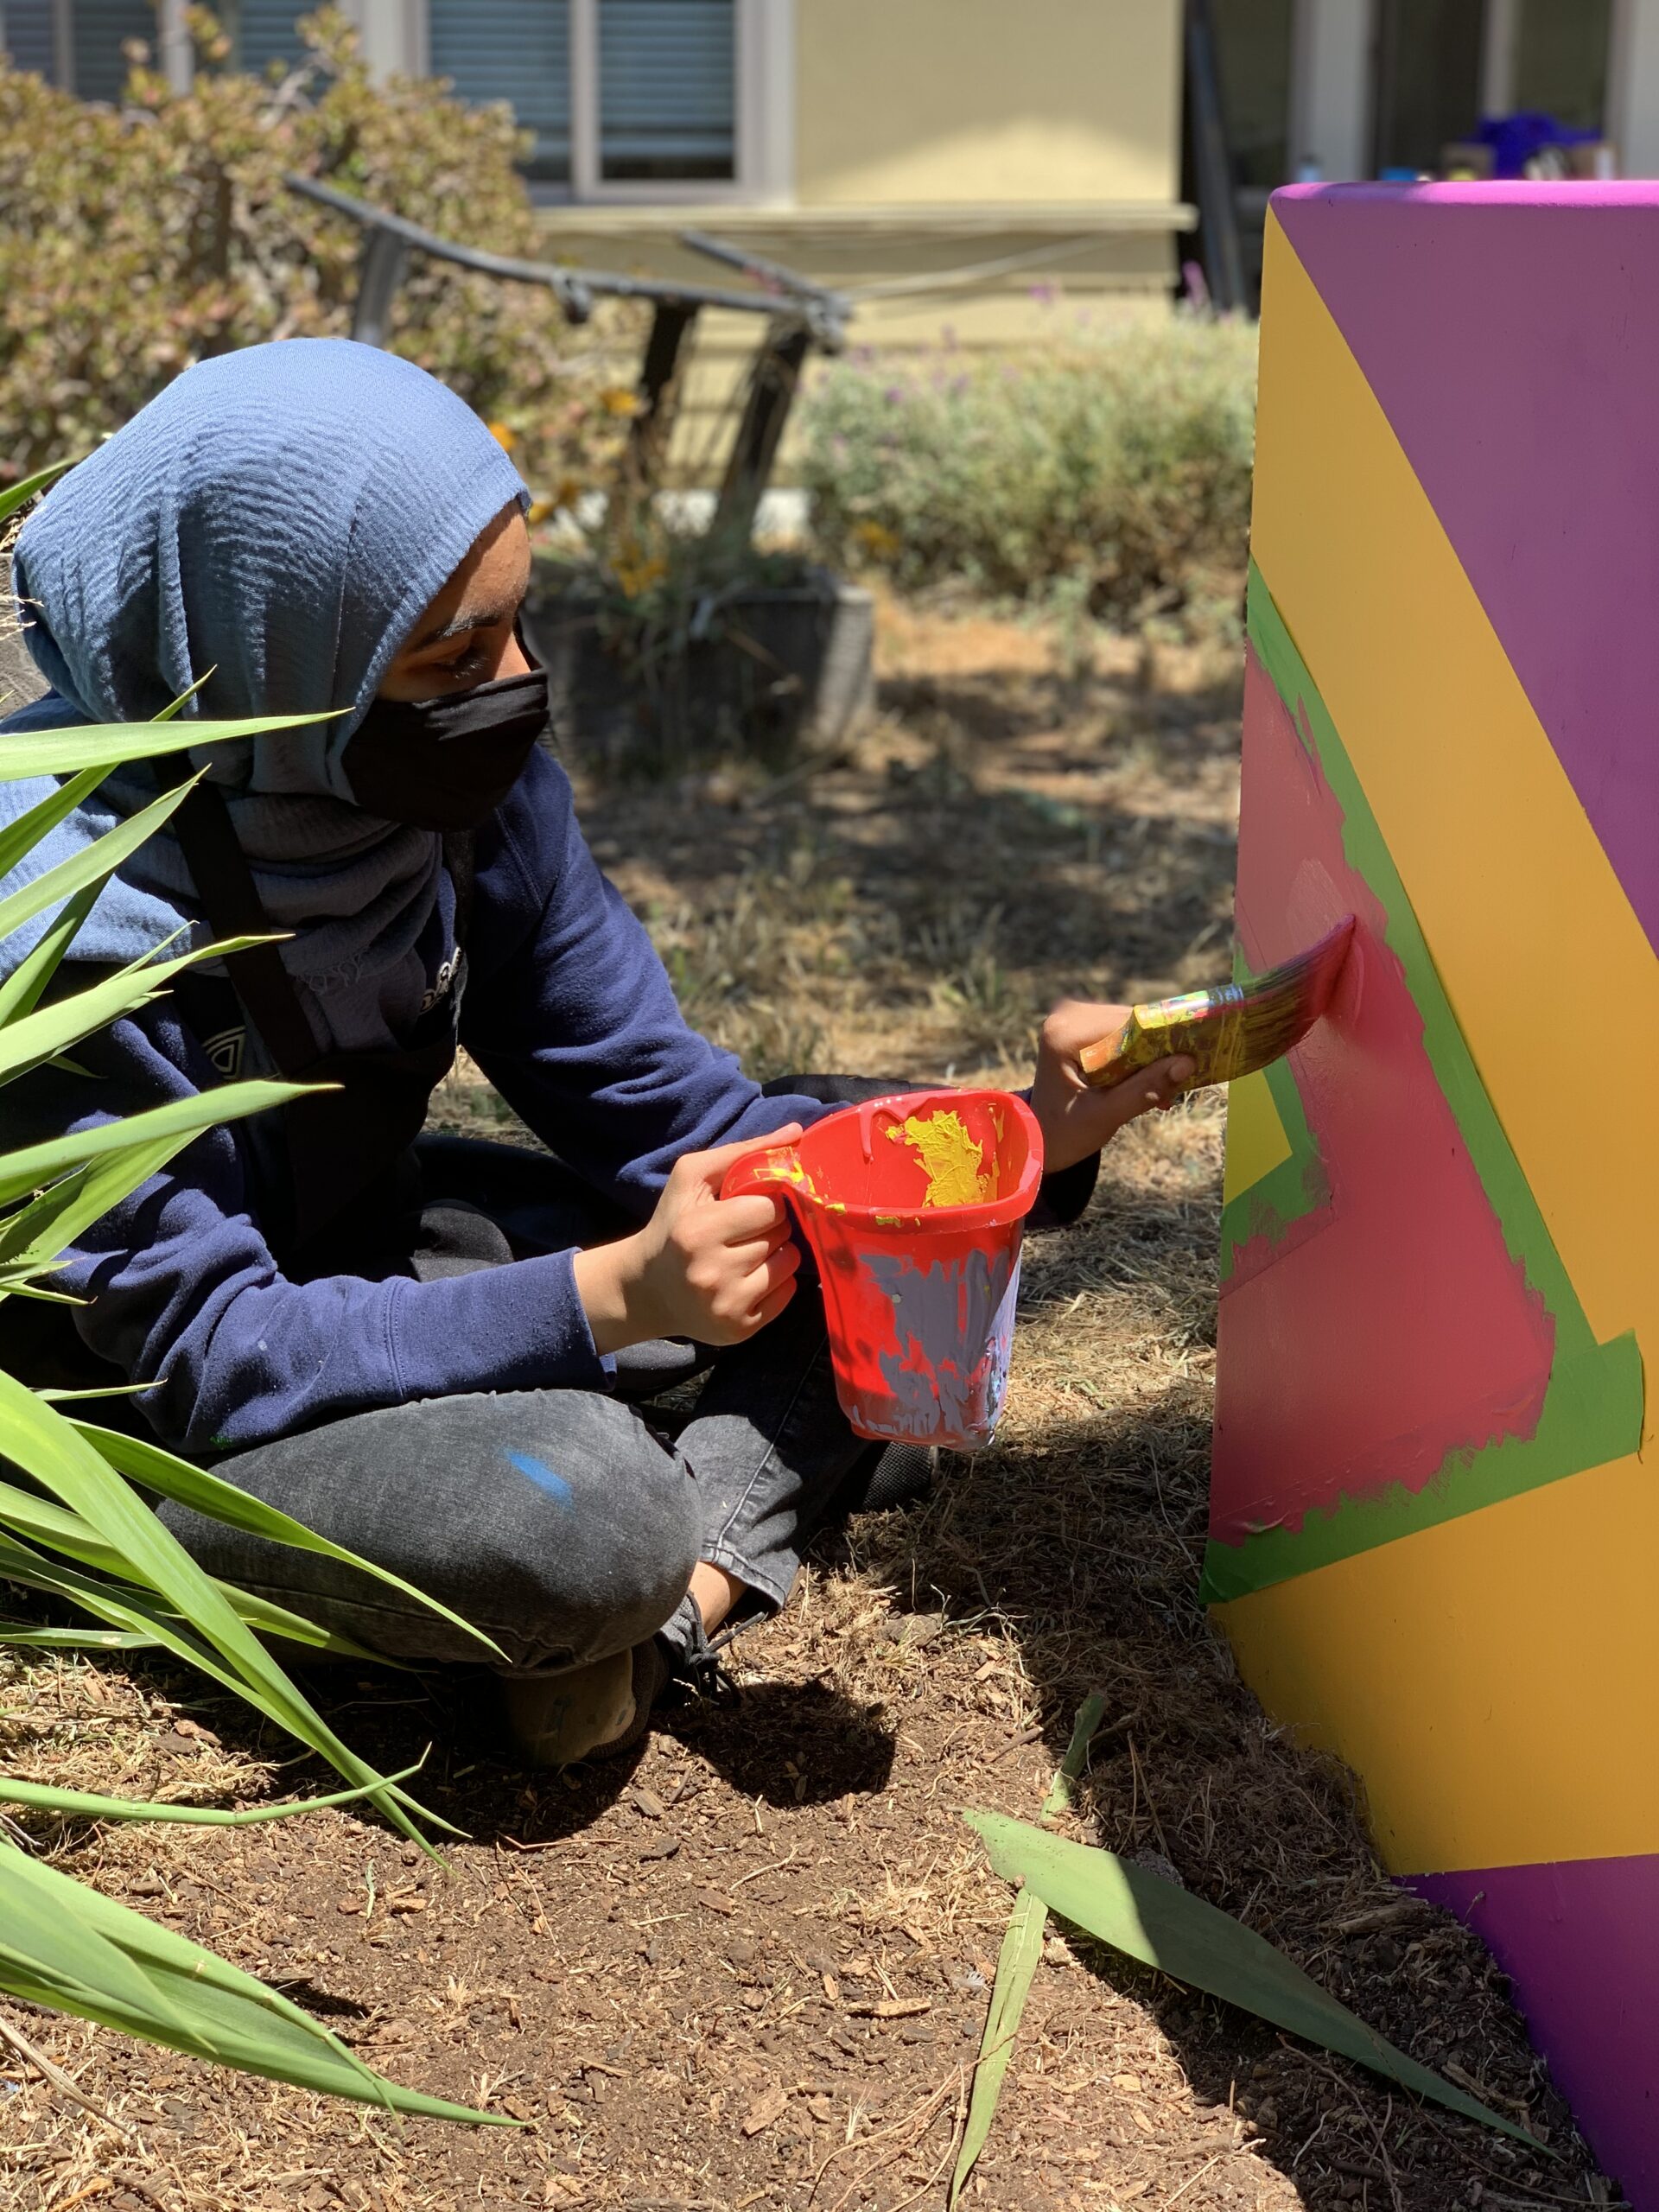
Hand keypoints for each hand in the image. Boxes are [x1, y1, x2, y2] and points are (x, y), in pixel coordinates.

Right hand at [572, 1127, 803, 1354]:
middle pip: (781, 1236)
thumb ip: (743, 1151)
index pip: (769, 1208)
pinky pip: (787, 1296)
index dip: (768, 1203)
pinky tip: (751, 1278)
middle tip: (749, 1231)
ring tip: (751, 1253)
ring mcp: (726, 1305)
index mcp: (698, 1231)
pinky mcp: (738, 1329)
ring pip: (789, 1265)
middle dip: (773, 1228)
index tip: (752, 1206)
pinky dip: (778, 1283)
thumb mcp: (692, 1177)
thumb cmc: (673, 1224)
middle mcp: (711, 1272)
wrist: (645, 1290)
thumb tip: (796, 1133)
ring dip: (779, 1254)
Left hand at [1029, 1001, 1195, 1173]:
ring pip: (1130, 1027)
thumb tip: (1188, 1064)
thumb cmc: (1065, 1132)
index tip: (1191, 1061)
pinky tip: (1148, 1084)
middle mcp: (1065, 1017)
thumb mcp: (1106, 1115)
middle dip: (1157, 1052)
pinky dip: (1137, 1057)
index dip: (1162, 1040)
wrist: (1036, 1136)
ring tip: (1162, 1092)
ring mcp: (1070, 1018)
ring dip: (1150, 1057)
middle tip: (1177, 1084)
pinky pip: (1121, 1033)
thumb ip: (1145, 1089)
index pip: (1126, 1026)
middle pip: (1130, 1023)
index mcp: (1063, 1035)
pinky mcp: (1079, 1025)